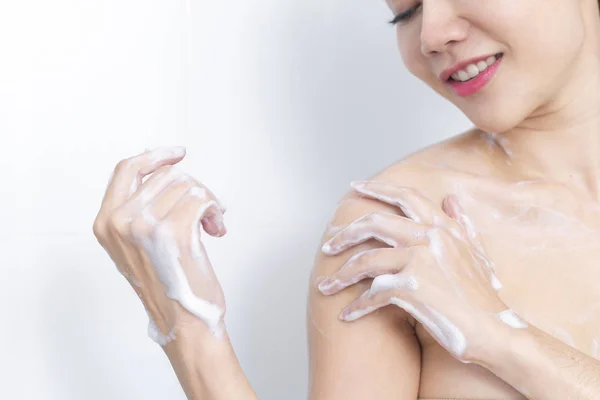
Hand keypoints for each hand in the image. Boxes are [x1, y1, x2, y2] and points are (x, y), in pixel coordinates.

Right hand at [93, 147, 227, 344]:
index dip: (154, 157)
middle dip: (193, 188)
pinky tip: (215, 230)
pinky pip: (201, 199)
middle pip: (166, 175)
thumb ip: (142, 208)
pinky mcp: (172, 233)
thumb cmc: (168, 284)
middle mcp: (120, 222)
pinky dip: (215, 211)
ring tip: (209, 225)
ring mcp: (144, 227)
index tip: (178, 154)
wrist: (183, 322)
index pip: (126, 170)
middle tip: (204, 213)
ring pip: (187, 184)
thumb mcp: (139, 244)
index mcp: (106, 222)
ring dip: (207, 201)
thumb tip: (162, 168)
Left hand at [317, 180, 526, 362]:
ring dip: (340, 275)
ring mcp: (420, 260)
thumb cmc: (486, 299)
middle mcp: (431, 237)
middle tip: (328, 244)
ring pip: (366, 260)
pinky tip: (347, 315)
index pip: (406, 196)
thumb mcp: (477, 254)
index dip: (377, 188)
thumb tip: (451, 199)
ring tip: (326, 287)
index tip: (354, 186)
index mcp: (444, 227)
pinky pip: (372, 293)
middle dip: (345, 234)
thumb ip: (461, 225)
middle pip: (375, 223)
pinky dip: (357, 306)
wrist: (499, 333)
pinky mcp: (412, 287)